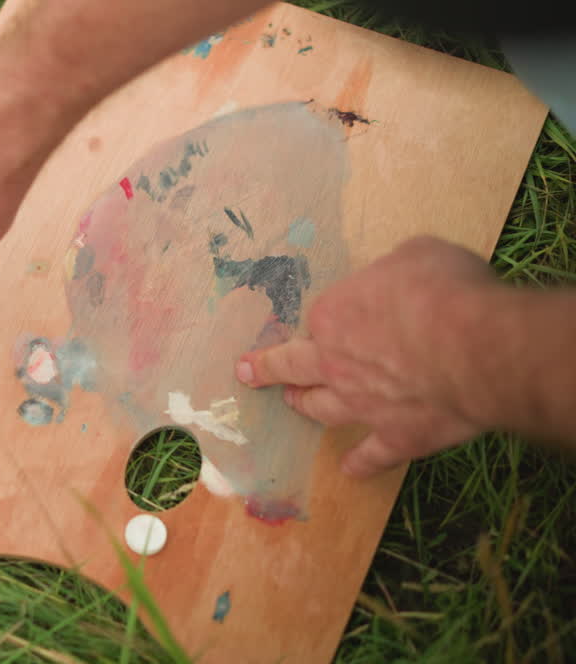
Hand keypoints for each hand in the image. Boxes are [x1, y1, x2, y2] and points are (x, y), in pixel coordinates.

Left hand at [234, 236, 504, 477]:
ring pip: (322, 409)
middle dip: (269, 370)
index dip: (333, 316)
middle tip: (250, 373)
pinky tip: (351, 470)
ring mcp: (362, 404)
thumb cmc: (443, 290)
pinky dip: (361, 463)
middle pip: (294, 368)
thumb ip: (396, 269)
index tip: (340, 314)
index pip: (322, 317)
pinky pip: (372, 455)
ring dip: (306, 407)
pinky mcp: (397, 436)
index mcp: (332, 316)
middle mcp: (335, 363)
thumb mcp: (416, 255)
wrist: (475, 348)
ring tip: (296, 405)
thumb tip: (402, 276)